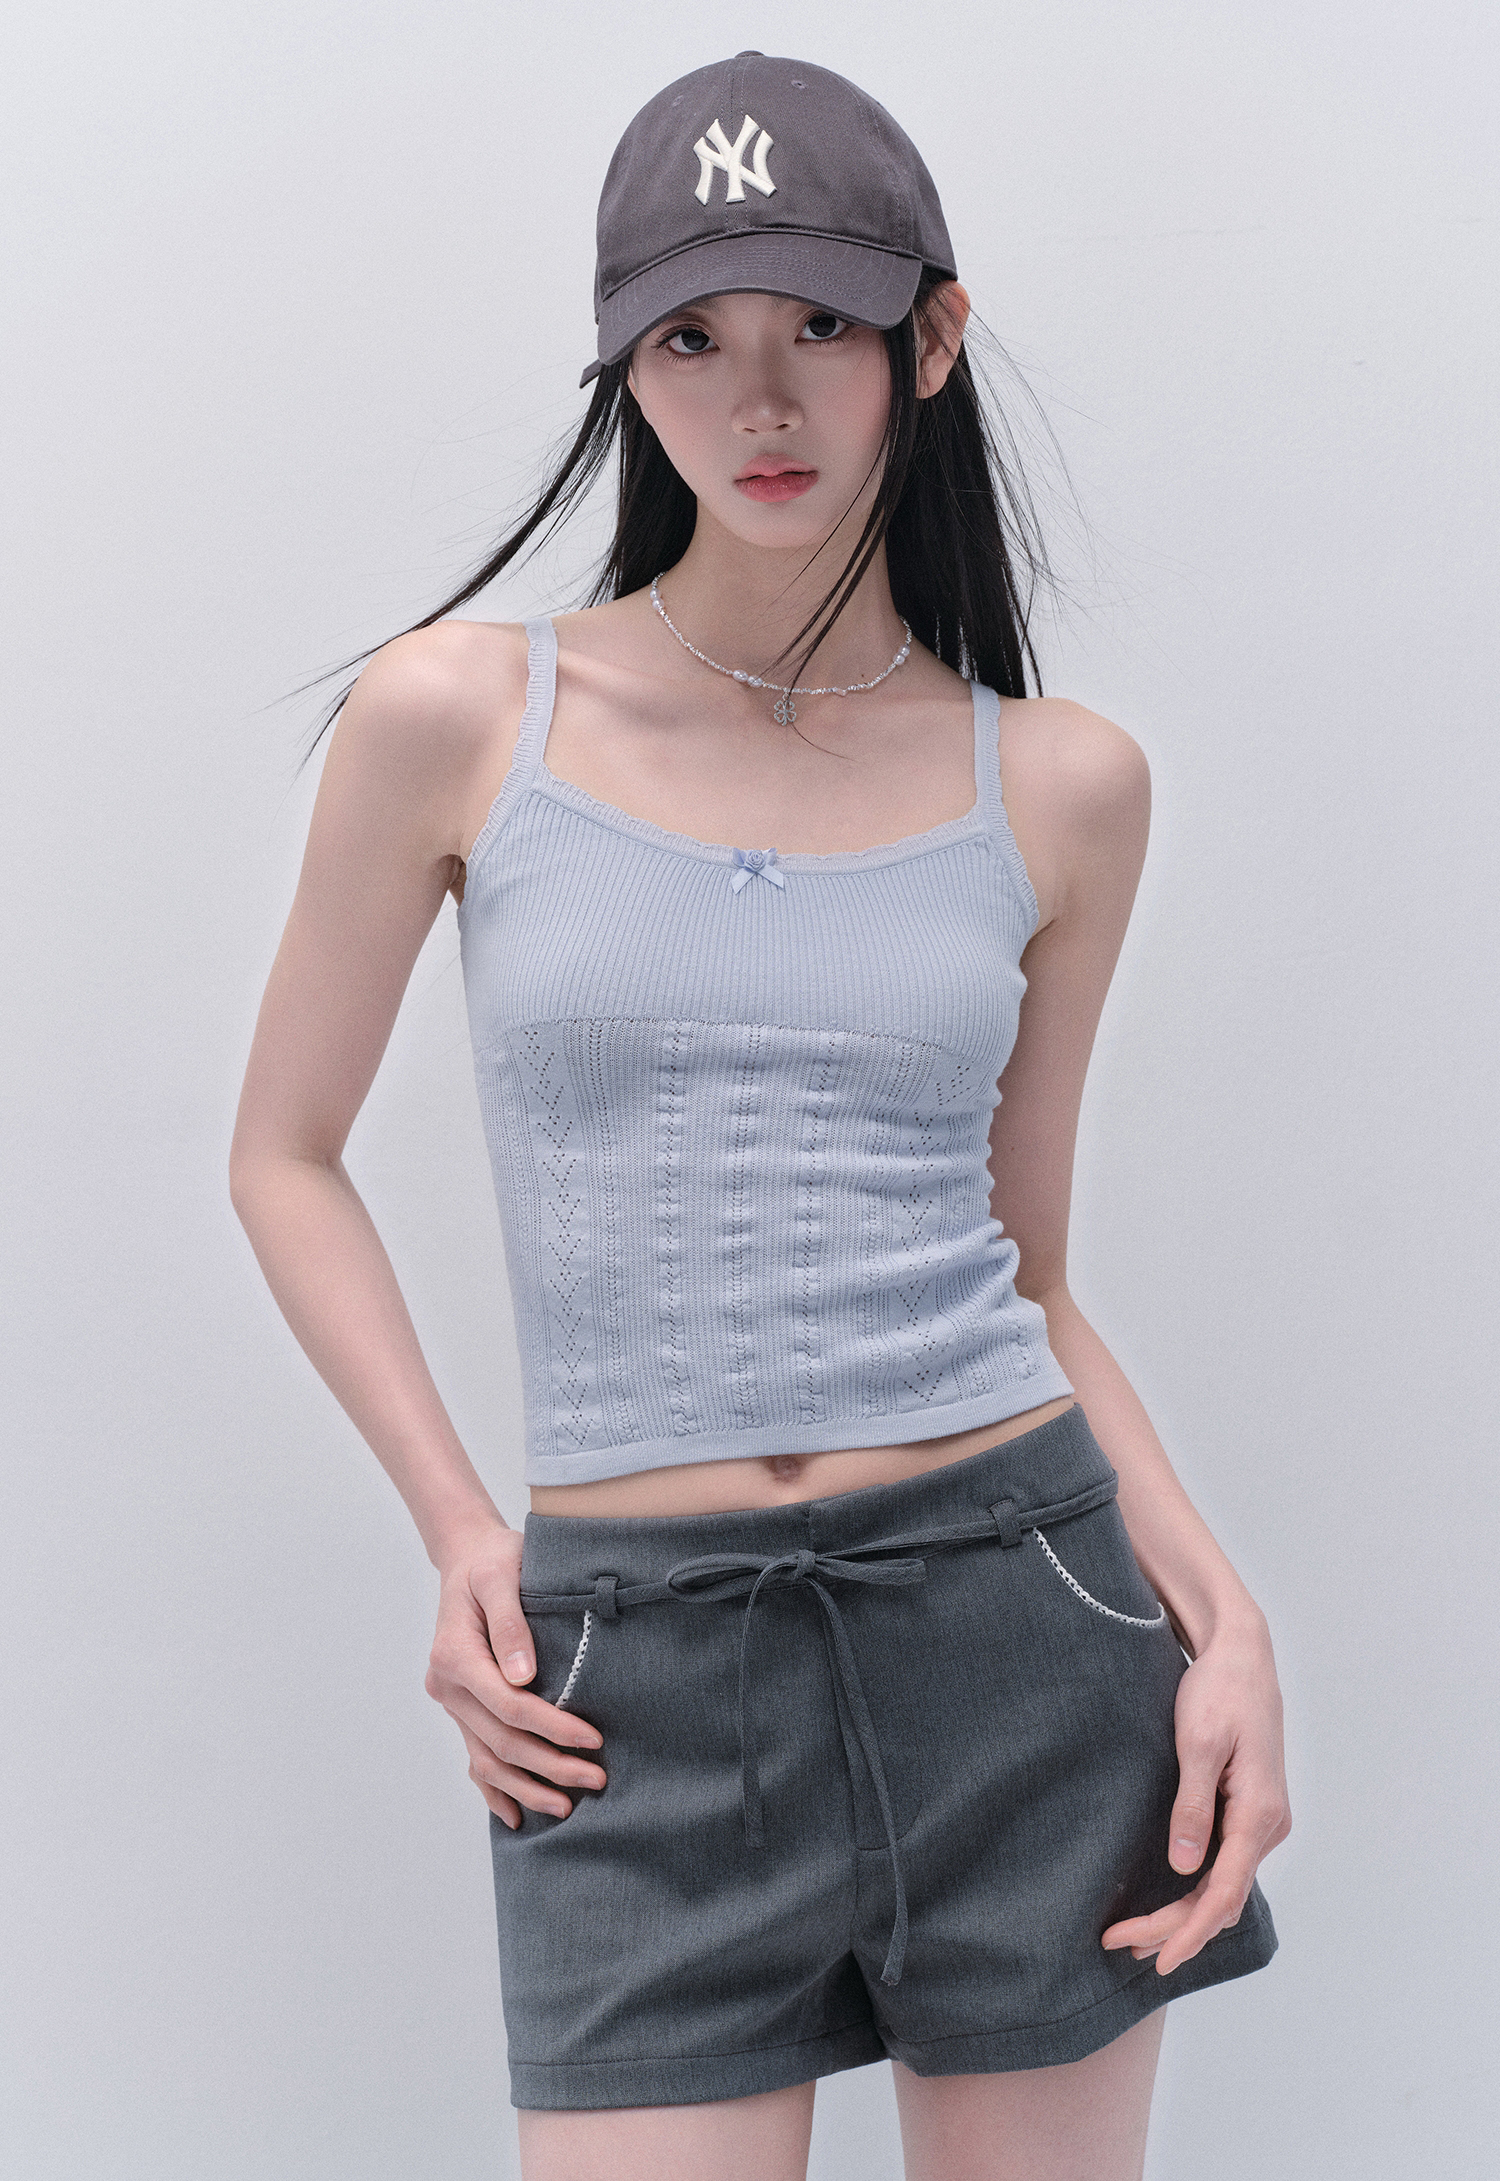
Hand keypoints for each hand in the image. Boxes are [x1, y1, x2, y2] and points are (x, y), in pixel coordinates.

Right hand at [424, 1519, 606, 1828]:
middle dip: (550, 1765)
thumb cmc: (493, 1560)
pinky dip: (493, 1789)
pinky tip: (515, 1816)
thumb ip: (511, 1623)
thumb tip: (524, 1676)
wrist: (468, 1556)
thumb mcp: (503, 1577)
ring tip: (566, 1807)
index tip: (594, 1740)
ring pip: (486, 1759)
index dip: (553, 1727)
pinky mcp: (460, 1707)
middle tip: (596, 1779)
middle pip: (502, 1741)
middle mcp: (446, 1685)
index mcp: (455, 1656)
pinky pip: (473, 1756)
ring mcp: (451, 1701)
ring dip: (525, 1787)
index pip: (510, 1706)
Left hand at [1101, 1616, 1290, 1973]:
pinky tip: (1169, 1900)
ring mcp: (1261, 1821)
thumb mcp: (1200, 1744)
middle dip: (1174, 1928)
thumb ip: (1193, 1806)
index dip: (1189, 1931)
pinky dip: (1197, 1890)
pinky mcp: (1249, 1811)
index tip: (1157, 1959)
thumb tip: (1184, 1868)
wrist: (1243, 1655)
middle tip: (1119, 1945)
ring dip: (1185, 1915)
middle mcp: (1268, 1826)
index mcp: (1259, 1814)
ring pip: (1224, 1886)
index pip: (1223, 1893)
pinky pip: (1226, 1865)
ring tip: (1137, 1938)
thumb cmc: (1219, 1691)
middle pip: (1222, 1898)